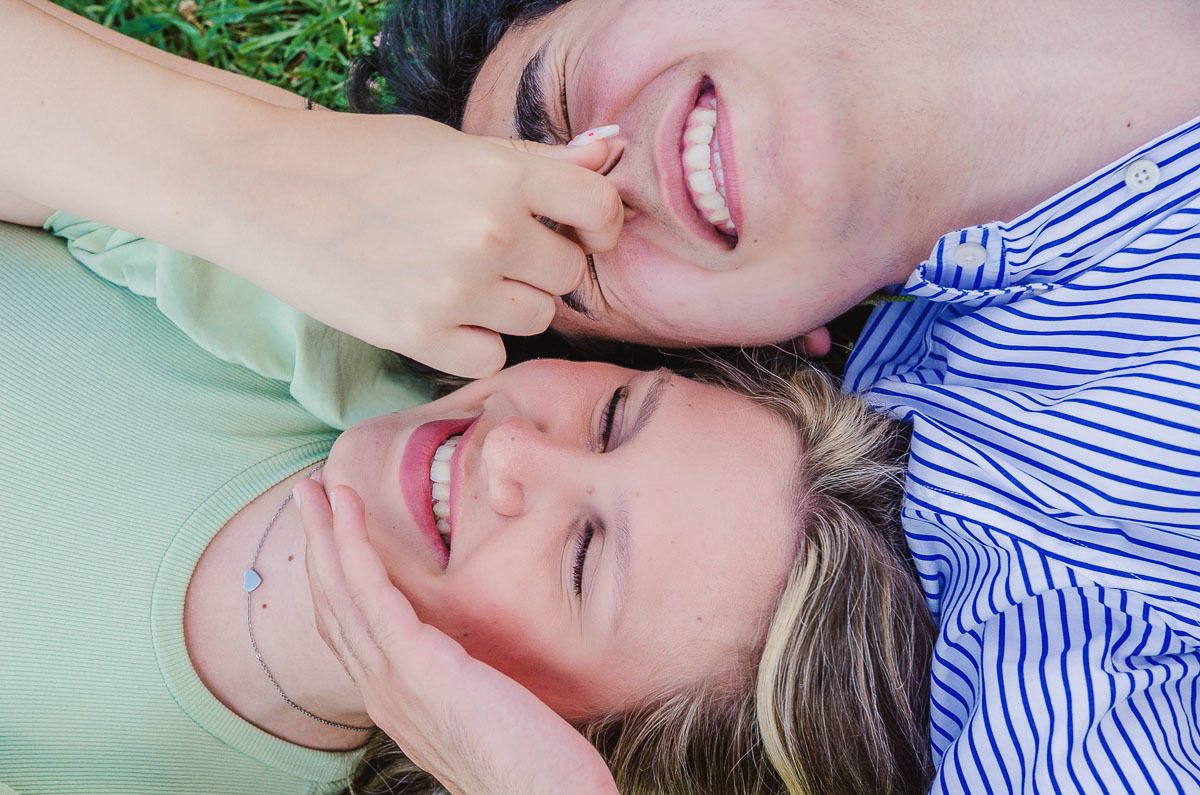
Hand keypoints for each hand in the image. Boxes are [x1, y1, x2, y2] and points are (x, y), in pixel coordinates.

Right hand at [205, 111, 622, 377]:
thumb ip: (534, 161)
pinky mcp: (419, 337)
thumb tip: (609, 153)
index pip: (600, 208)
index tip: (578, 227)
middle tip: (494, 248)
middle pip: (568, 273)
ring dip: (510, 304)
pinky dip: (473, 342)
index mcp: (501, 174)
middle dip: (542, 263)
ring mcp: (455, 291)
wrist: (261, 189)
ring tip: (459, 277)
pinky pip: (491, 357)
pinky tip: (438, 312)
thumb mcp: (452, 145)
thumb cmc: (361, 158)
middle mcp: (489, 233)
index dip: (599, 221)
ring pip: (536, 319)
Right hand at [294, 480, 619, 794]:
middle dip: (317, 545)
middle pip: (332, 604)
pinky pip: (370, 591)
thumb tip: (475, 661)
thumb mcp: (487, 714)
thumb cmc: (534, 767)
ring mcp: (392, 679)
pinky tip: (348, 509)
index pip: (350, 629)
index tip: (332, 534)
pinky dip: (352, 544)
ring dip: (324, 533)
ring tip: (314, 488)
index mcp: (397, 700)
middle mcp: (382, 691)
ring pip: (340, 591)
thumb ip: (465, 683)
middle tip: (307, 495)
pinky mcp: (415, 665)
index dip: (335, 577)